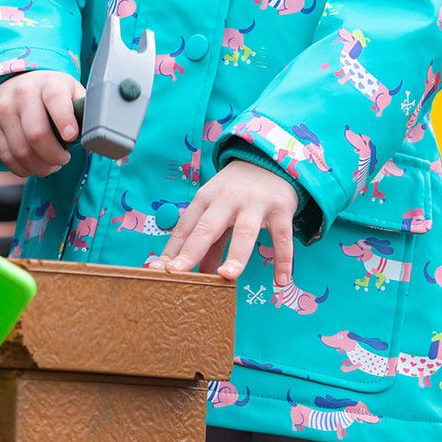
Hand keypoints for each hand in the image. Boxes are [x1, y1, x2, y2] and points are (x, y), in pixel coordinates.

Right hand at [0, 70, 83, 176]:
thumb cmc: (51, 93)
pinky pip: (6, 156)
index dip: (64, 121)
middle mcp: (22, 92)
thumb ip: (83, 109)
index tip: (72, 138)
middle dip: (54, 156)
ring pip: (21, 150)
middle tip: (63, 160)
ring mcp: (2, 108)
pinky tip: (33, 166)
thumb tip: (97, 134)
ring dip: (40, 167)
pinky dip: (22, 169)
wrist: (14, 82)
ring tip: (50, 166)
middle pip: (36, 134)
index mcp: (48, 83)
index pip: (55, 100)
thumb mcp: (71, 91)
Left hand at [153, 161, 297, 284]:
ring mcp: (255, 204)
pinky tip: (280, 281)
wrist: (269, 161)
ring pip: (245, 231)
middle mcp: (227, 200)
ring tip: (227, 277)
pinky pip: (282, 237)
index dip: (172, 249)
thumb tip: (200, 272)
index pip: (185, 227)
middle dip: (193, 250)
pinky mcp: (280, 209)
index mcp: (206, 199)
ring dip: (236, 255)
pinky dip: (283, 259)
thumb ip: (210, 242)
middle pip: (208, 227)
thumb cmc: (236, 193)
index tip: (158, 269)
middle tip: (179, 273)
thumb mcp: (218, 211)